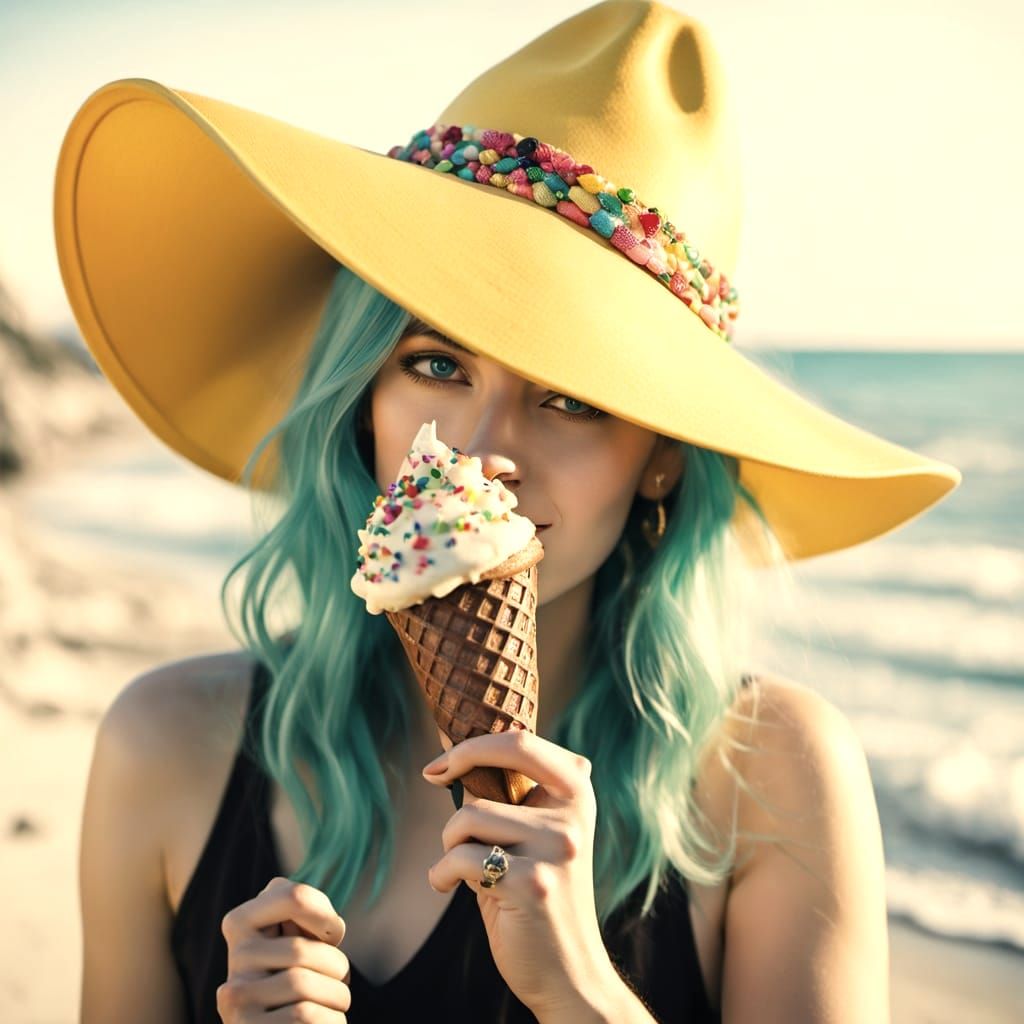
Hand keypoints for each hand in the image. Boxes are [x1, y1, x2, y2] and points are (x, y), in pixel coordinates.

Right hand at [216, 876, 351, 1020]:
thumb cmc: (303, 980)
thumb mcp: (299, 939)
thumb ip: (303, 919)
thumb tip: (328, 925)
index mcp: (241, 922)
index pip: (296, 897)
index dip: (327, 918)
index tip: (331, 937)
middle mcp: (233, 959)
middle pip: (302, 949)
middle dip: (337, 965)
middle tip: (338, 979)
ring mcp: (235, 999)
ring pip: (303, 985)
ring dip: (337, 995)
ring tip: (332, 1002)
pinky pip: (305, 1016)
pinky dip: (330, 1020)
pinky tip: (323, 1022)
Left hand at [422, 729, 610, 1016]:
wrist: (570, 973)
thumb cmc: (536, 894)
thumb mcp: (534, 834)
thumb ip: (508, 795)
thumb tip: (451, 743)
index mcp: (576, 793)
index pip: (521, 742)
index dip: (473, 744)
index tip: (440, 761)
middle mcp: (572, 817)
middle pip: (487, 778)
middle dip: (452, 780)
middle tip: (434, 781)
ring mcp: (556, 850)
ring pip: (467, 820)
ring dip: (449, 845)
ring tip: (462, 869)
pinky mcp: (532, 885)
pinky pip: (460, 859)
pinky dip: (442, 874)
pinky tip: (450, 887)